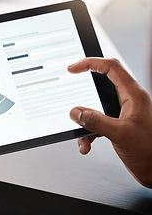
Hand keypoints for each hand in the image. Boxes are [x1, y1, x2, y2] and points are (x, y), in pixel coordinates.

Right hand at [68, 58, 151, 187]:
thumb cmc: (150, 151)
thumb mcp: (120, 134)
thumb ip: (95, 121)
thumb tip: (75, 112)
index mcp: (133, 95)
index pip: (111, 68)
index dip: (90, 63)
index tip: (74, 68)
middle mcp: (128, 101)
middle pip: (102, 83)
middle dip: (84, 88)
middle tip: (71, 82)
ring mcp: (122, 113)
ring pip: (95, 108)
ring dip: (85, 121)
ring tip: (82, 135)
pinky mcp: (117, 125)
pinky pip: (96, 123)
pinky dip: (88, 134)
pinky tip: (87, 145)